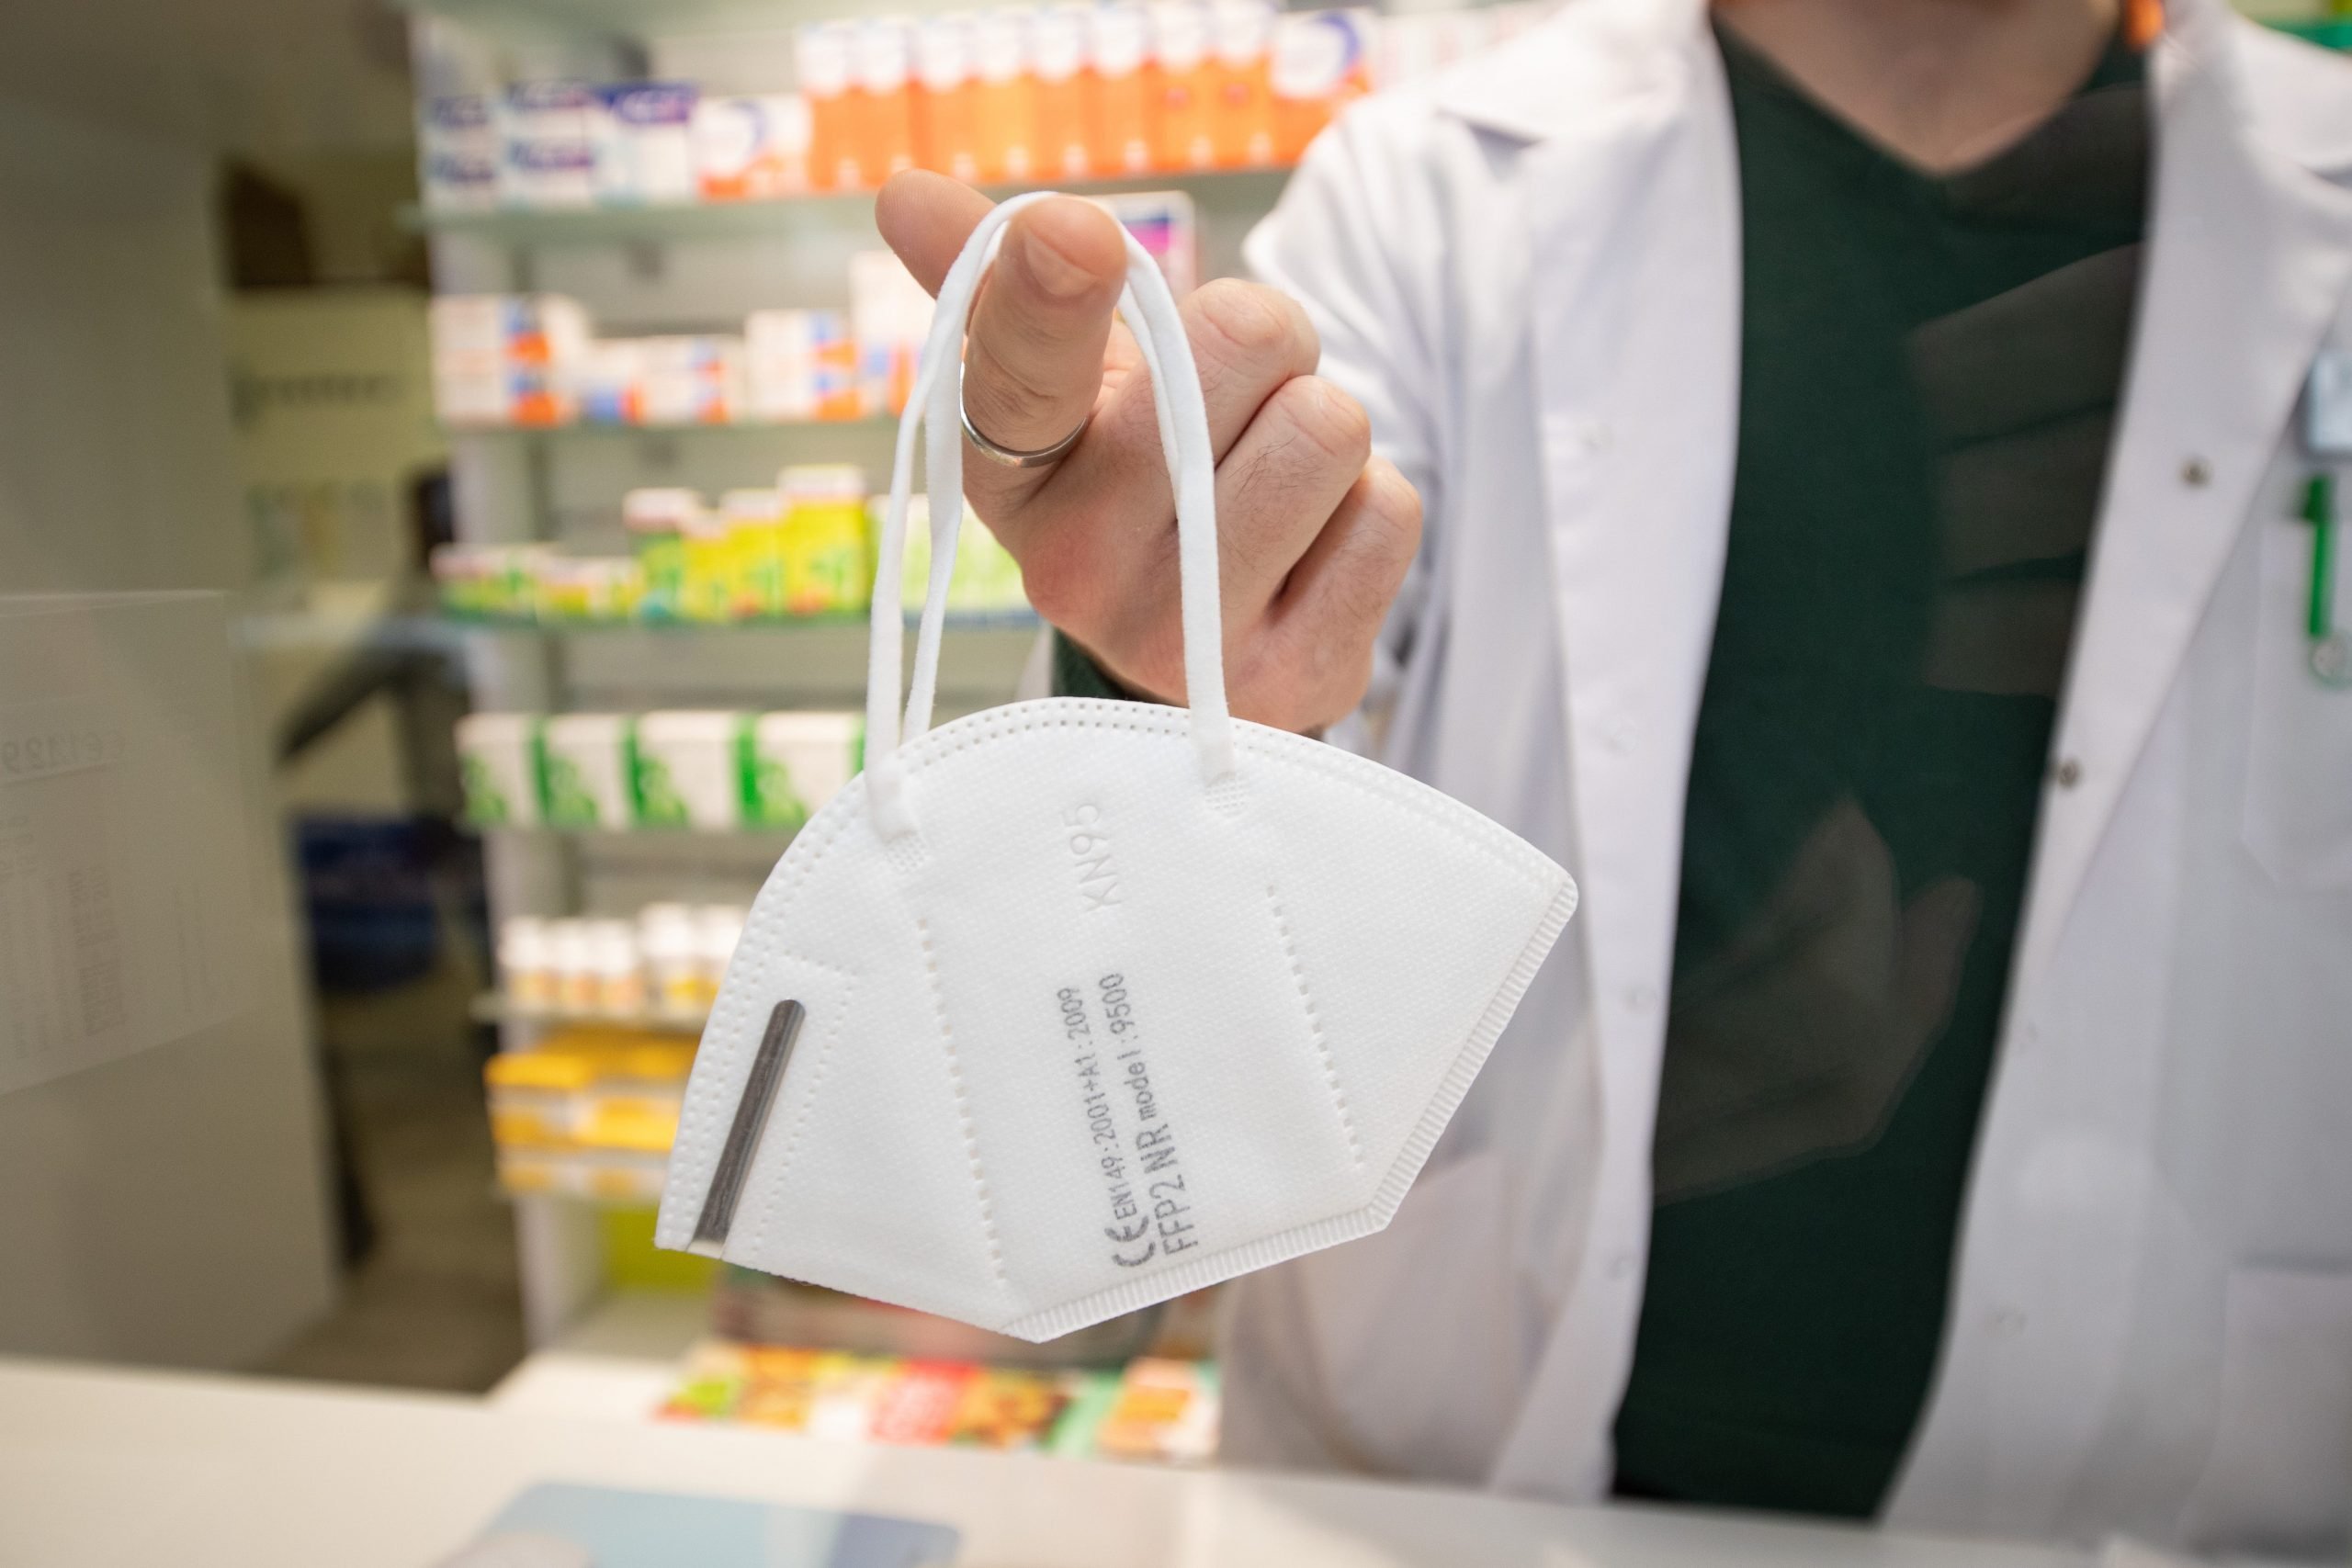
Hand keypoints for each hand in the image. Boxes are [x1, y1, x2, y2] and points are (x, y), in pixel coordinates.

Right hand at [875, 171, 1421, 733]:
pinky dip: (1369, 512)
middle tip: (1234, 402)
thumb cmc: (1130, 489)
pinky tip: (1311, 556)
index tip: (1072, 231)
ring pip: (1326, 425)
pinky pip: (1388, 512)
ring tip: (1270, 482)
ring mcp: (1183, 637)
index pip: (1019, 375)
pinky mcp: (1291, 681)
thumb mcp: (1062, 400)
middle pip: (1243, 337)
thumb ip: (1001, 291)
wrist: (1196, 666)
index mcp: (1006, 474)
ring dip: (1323, 429)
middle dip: (1268, 339)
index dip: (1047, 295)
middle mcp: (1077, 566)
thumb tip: (901, 193)